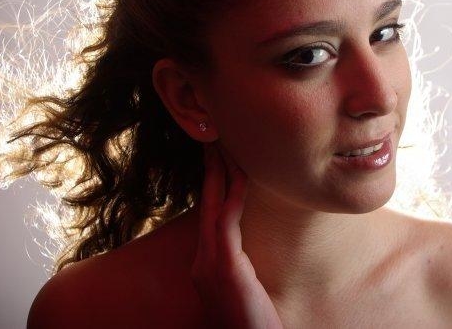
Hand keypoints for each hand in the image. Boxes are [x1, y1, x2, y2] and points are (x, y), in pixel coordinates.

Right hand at [191, 143, 282, 328]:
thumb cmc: (251, 324)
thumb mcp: (242, 289)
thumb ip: (239, 265)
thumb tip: (248, 246)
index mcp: (205, 264)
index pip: (209, 214)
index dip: (213, 184)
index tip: (219, 158)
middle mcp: (201, 260)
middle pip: (206, 204)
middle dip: (211, 170)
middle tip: (215, 140)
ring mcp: (208, 264)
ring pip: (214, 207)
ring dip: (221, 174)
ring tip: (225, 146)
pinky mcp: (223, 268)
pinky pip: (228, 222)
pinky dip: (233, 195)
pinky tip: (242, 175)